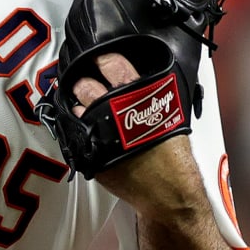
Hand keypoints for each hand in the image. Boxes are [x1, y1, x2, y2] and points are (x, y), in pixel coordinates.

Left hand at [71, 53, 203, 218]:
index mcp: (137, 96)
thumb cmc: (173, 157)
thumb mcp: (169, 115)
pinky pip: (76, 135)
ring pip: (76, 109)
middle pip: (85, 85)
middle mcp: (113, 111)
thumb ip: (150, 95)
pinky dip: (78, 130)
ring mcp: (98, 133)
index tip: (96, 56)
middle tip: (83, 81)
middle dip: (82, 81)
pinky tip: (84, 129)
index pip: (112, 63)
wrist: (167, 192)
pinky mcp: (89, 154)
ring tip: (82, 104)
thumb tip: (137, 83)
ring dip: (77, 105)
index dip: (101, 57)